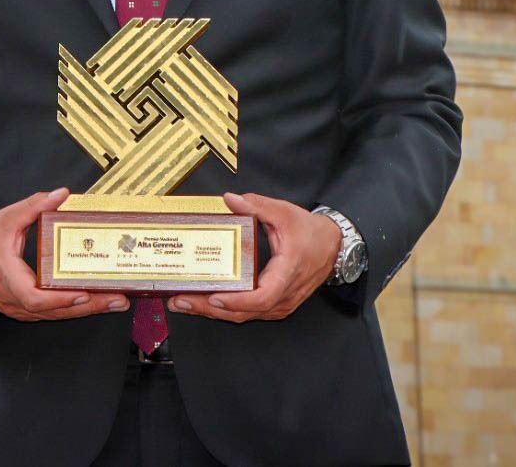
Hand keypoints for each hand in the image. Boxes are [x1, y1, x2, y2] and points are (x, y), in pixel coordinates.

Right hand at [0, 187, 129, 321]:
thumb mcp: (7, 217)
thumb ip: (35, 206)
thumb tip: (61, 194)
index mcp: (6, 274)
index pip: (33, 298)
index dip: (59, 300)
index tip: (83, 293)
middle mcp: (11, 297)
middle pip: (52, 311)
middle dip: (88, 306)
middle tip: (117, 299)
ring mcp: (16, 307)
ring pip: (53, 316)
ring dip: (84, 310)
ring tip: (114, 301)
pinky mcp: (21, 309)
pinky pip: (49, 314)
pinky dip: (72, 310)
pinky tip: (93, 302)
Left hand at [167, 192, 340, 322]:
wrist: (334, 246)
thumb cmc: (311, 232)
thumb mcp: (284, 213)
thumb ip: (257, 206)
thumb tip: (230, 199)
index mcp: (288, 272)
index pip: (263, 296)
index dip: (237, 301)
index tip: (215, 297)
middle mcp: (284, 294)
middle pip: (246, 312)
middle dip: (210, 309)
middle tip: (181, 301)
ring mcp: (280, 303)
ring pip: (245, 316)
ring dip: (214, 312)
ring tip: (184, 303)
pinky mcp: (275, 305)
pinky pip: (249, 313)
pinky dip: (226, 310)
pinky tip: (204, 304)